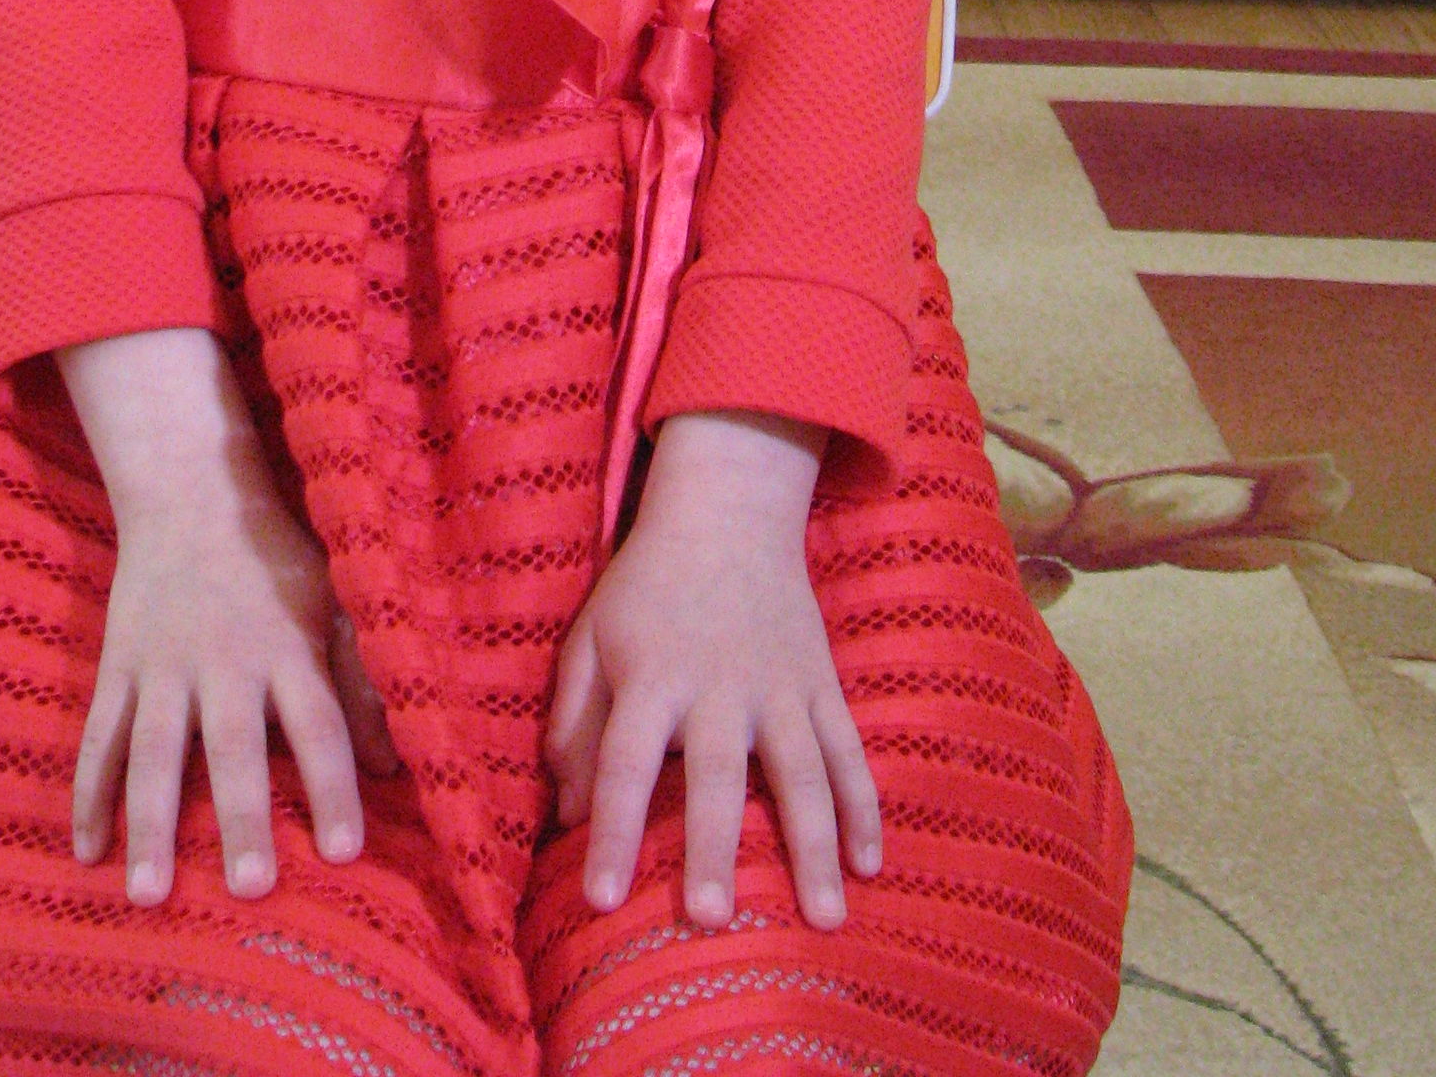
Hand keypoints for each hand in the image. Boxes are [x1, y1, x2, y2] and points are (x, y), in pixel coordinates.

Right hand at [58, 328, 399, 906]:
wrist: (190, 492)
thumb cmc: (276, 556)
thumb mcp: (334, 601)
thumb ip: (361, 680)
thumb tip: (392, 762)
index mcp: (287, 647)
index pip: (319, 726)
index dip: (334, 787)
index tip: (344, 853)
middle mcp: (226, 662)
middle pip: (235, 747)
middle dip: (242, 818)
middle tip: (250, 889)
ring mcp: (164, 667)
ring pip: (154, 753)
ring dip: (151, 824)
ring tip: (149, 895)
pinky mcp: (119, 667)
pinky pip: (100, 737)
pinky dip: (87, 794)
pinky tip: (85, 853)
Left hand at [545, 409, 881, 931]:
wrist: (728, 514)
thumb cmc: (646, 589)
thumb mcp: (591, 638)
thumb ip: (573, 721)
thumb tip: (567, 815)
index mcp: (651, 675)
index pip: (623, 760)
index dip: (611, 830)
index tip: (600, 898)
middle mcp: (718, 685)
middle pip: (714, 774)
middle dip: (712, 847)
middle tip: (710, 918)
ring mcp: (779, 686)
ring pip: (802, 773)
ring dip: (813, 847)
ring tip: (824, 921)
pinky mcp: (820, 684)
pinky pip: (848, 751)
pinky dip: (863, 808)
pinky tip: (869, 866)